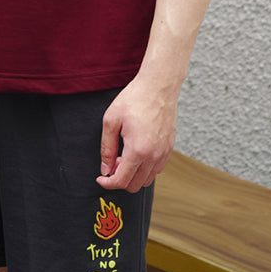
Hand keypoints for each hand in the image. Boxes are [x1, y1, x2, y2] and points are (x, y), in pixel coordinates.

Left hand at [96, 75, 176, 192]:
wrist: (158, 86)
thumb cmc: (134, 99)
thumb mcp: (111, 120)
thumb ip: (107, 148)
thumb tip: (105, 169)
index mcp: (138, 150)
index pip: (122, 181)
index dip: (108, 183)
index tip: (101, 178)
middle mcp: (154, 155)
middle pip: (135, 185)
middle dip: (120, 178)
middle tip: (113, 161)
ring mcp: (164, 153)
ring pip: (147, 180)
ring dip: (133, 174)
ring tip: (125, 155)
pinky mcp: (169, 148)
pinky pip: (157, 170)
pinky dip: (145, 168)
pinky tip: (137, 152)